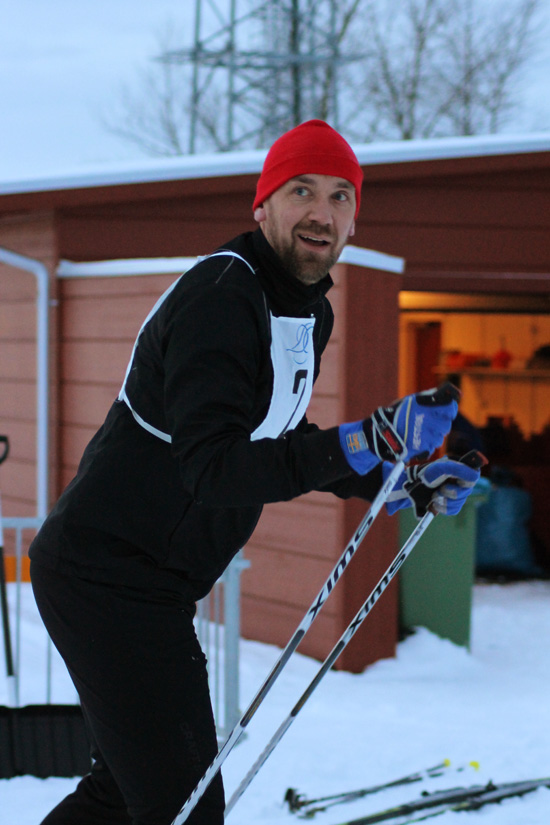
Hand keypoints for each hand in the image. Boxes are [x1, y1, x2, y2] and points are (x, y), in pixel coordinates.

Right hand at [338, 384, 458, 475]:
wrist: (382, 433)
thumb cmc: (396, 415)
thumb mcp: (411, 401)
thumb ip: (428, 398)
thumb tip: (445, 395)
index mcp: (426, 408)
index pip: (451, 408)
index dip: (450, 409)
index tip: (447, 411)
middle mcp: (429, 422)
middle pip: (446, 425)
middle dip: (440, 424)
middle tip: (430, 423)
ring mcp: (427, 436)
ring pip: (440, 438)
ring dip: (433, 435)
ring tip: (421, 432)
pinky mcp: (423, 448)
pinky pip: (432, 447)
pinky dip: (427, 445)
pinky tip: (418, 440)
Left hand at [384, 455, 481, 518]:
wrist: (416, 485)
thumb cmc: (427, 473)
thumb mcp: (433, 468)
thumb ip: (440, 470)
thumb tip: (442, 481)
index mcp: (462, 469)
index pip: (472, 474)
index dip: (465, 476)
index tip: (451, 477)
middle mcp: (464, 482)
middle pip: (465, 491)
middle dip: (449, 492)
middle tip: (438, 491)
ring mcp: (461, 494)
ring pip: (458, 502)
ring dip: (443, 500)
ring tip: (434, 496)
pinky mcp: (455, 505)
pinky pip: (453, 510)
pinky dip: (442, 508)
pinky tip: (435, 504)